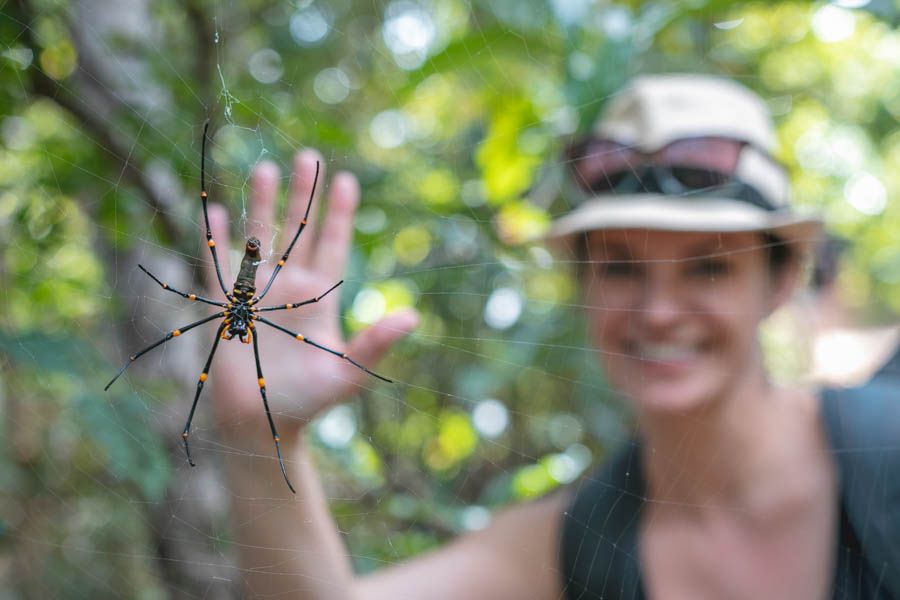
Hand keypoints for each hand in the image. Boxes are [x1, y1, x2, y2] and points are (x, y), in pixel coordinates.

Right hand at [204, 150, 417, 446]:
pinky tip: (216, 210)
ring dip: (262, 204)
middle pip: (297, 230)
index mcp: (320, 296)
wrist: (262, 423)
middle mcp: (289, 286)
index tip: (346, 178)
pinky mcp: (226, 305)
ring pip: (259, 237)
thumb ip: (376, 343)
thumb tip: (413, 317)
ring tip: (265, 166)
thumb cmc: (309, 402)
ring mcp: (257, 292)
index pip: (332, 245)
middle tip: (308, 155)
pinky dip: (216, 239)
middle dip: (303, 194)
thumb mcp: (348, 373)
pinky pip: (219, 264)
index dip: (339, 213)